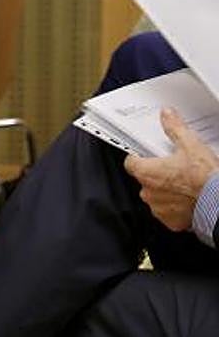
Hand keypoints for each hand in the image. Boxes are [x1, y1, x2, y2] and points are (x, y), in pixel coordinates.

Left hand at [124, 108, 218, 230]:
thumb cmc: (205, 177)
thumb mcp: (191, 145)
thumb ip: (174, 128)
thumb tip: (167, 115)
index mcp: (147, 172)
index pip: (131, 162)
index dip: (139, 157)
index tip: (147, 154)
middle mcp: (148, 192)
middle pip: (145, 179)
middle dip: (157, 174)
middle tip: (173, 168)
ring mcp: (159, 208)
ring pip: (156, 196)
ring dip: (166, 191)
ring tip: (184, 183)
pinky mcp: (171, 222)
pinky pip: (168, 212)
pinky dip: (176, 206)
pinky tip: (188, 199)